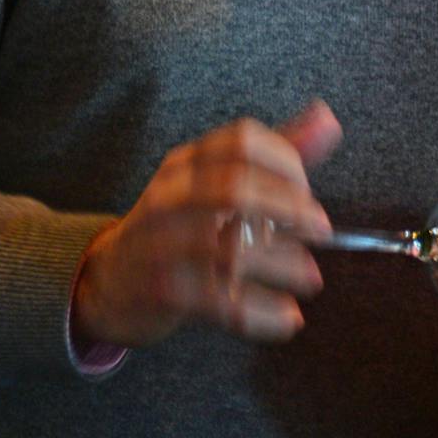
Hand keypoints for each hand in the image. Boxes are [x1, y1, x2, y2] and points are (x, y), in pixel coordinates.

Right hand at [72, 100, 340, 349]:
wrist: (108, 281)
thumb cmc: (179, 226)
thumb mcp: (217, 183)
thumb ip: (275, 155)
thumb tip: (328, 119)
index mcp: (187, 163)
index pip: (242, 140)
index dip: (286, 161)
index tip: (308, 189)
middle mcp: (170, 196)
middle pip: (235, 187)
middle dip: (288, 207)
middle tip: (321, 230)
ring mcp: (162, 244)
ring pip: (229, 249)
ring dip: (282, 265)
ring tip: (311, 278)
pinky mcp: (163, 290)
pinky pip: (220, 302)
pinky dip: (262, 312)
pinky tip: (289, 318)